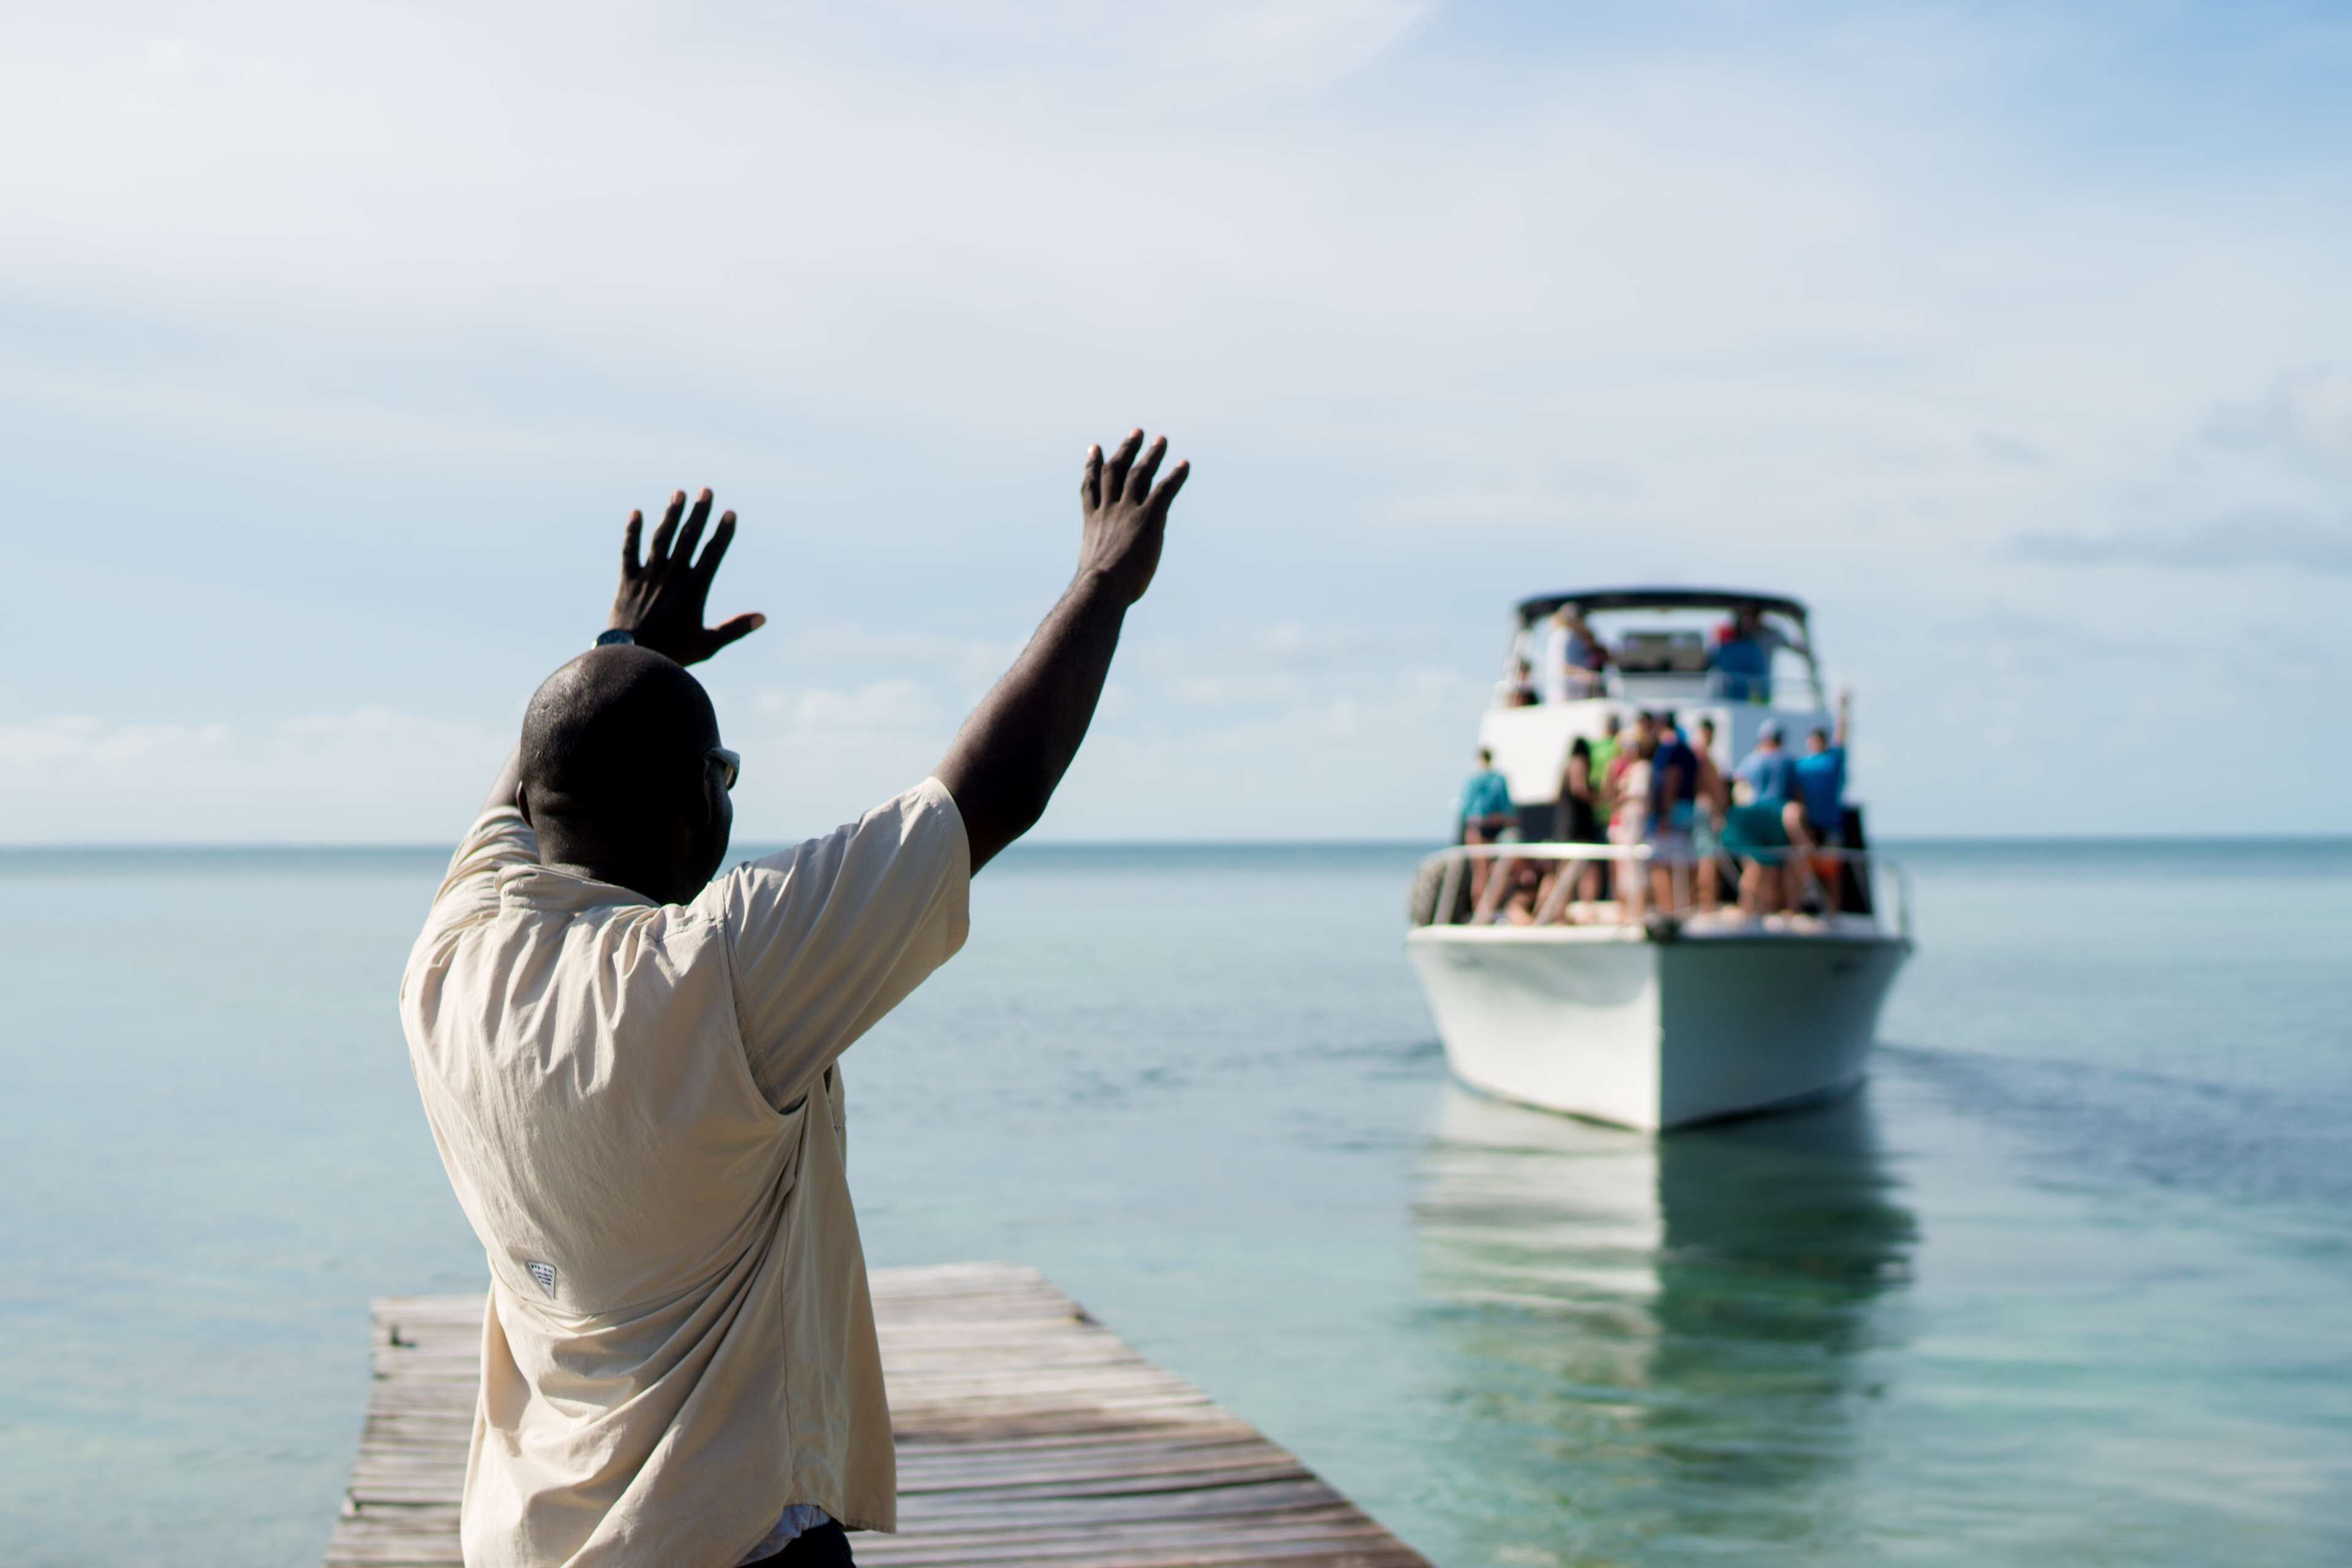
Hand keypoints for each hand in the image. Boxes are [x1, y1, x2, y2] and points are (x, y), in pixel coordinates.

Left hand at [611, 488, 765, 664]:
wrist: (632, 658)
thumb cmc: (673, 654)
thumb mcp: (708, 645)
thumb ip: (735, 629)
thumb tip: (763, 618)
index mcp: (694, 590)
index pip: (712, 553)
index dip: (723, 532)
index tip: (731, 513)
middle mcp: (672, 577)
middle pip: (688, 538)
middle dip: (699, 513)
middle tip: (706, 490)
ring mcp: (649, 576)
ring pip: (661, 538)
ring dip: (671, 515)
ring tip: (678, 493)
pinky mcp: (629, 580)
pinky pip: (630, 550)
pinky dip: (632, 531)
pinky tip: (636, 512)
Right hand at [1077, 430, 1188, 605]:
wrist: (1101, 588)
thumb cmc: (1096, 592)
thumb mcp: (1093, 577)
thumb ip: (1099, 570)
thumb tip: (1098, 592)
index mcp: (1093, 523)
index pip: (1091, 488)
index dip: (1092, 466)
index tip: (1094, 448)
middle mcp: (1109, 511)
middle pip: (1115, 472)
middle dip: (1126, 450)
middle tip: (1136, 432)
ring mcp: (1127, 512)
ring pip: (1139, 475)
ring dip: (1151, 455)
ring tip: (1161, 440)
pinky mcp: (1149, 518)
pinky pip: (1164, 490)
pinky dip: (1175, 476)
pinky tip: (1185, 464)